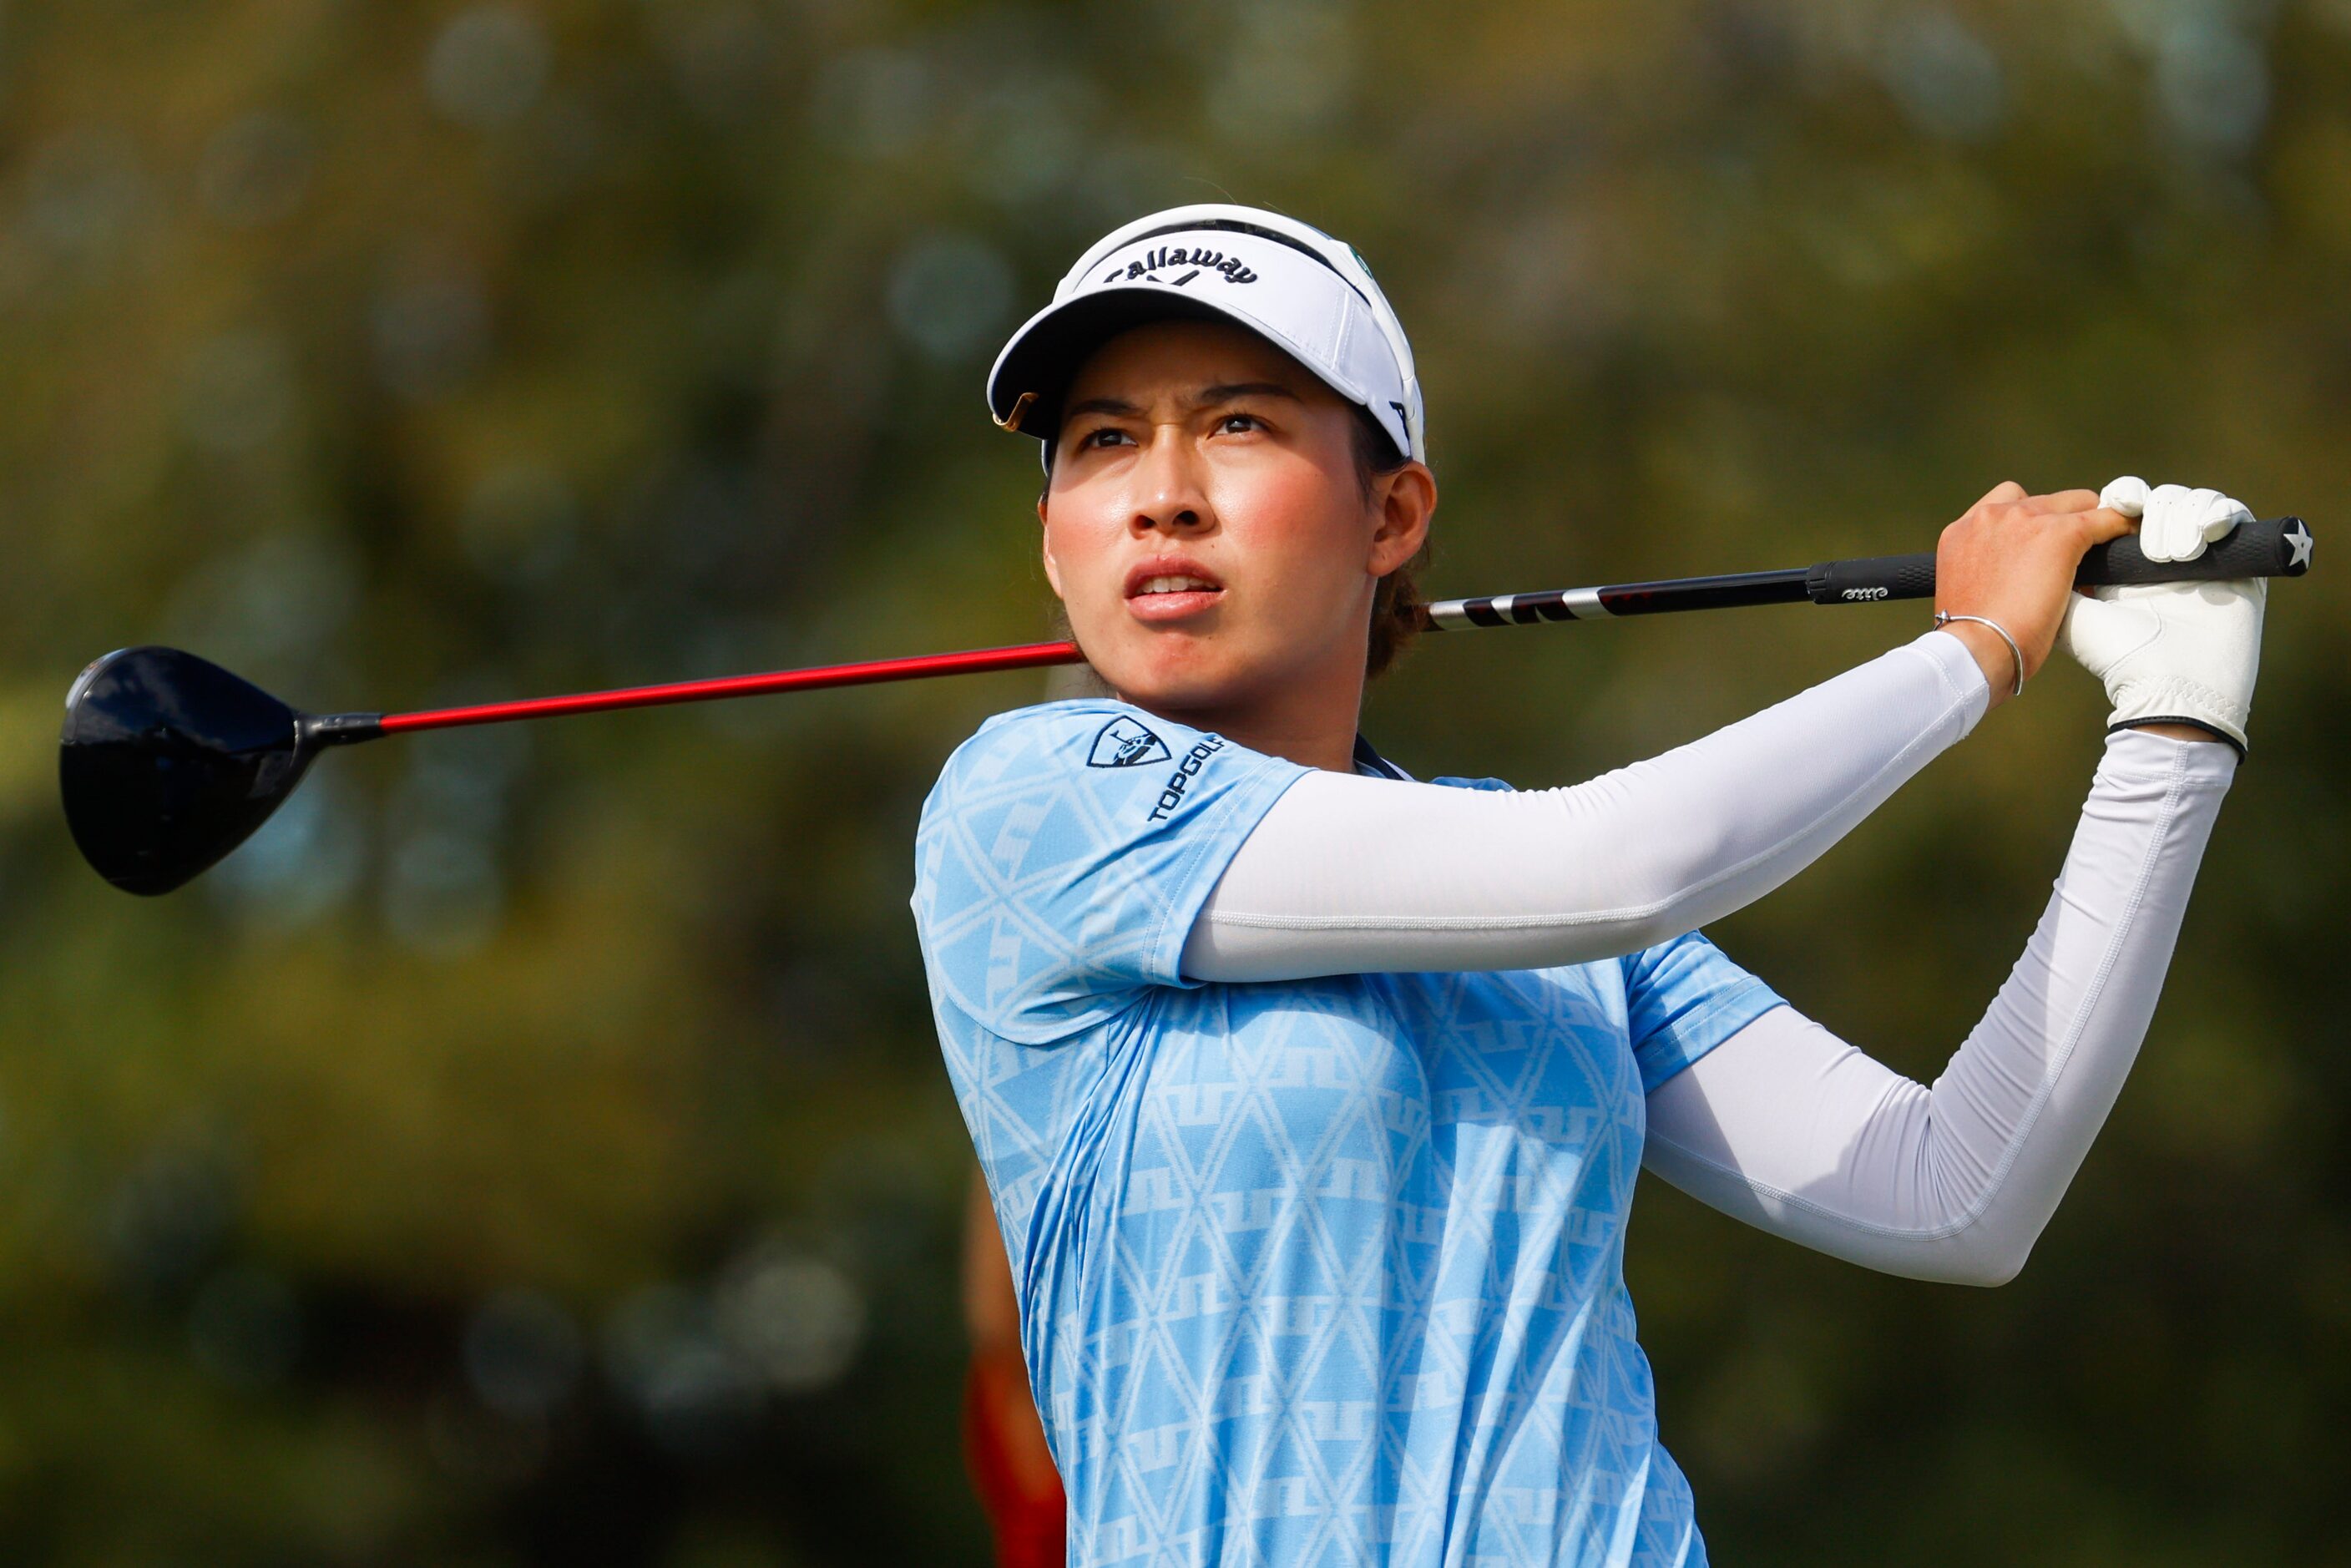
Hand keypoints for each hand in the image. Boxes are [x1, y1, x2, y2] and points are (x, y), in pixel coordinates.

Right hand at [1933, 482, 2133, 705]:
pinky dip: (2120, 527)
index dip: (2029, 526)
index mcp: (1962, 531)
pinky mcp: (2061, 533)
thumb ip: (1988, 569)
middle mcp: (1990, 516)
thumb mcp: (1968, 590)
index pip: (2005, 506)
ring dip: (2085, 524)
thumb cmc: (1972, 637)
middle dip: (2058, 524)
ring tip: (2097, 553)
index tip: (2037, 549)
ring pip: (2077, 503)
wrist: (1977, 649)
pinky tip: (2128, 538)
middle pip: (2043, 501)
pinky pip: (2106, 518)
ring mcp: (2026, 519)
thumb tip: (2020, 576)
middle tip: (2069, 558)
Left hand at [2059, 478, 2263, 752]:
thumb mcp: (2071, 613)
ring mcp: (2201, 555)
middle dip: (2149, 507)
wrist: (2168, 684)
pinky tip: (2201, 537)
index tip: (2116, 503)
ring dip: (2179, 515)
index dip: (2120, 498)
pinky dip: (2215, 513)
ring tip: (2169, 552)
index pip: (2121, 507)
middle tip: (2144, 534)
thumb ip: (2054, 576)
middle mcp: (2161, 553)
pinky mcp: (2238, 561)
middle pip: (2157, 499)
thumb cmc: (2116, 654)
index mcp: (2122, 561)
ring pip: (2192, 501)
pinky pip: (2234, 515)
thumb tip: (2033, 540)